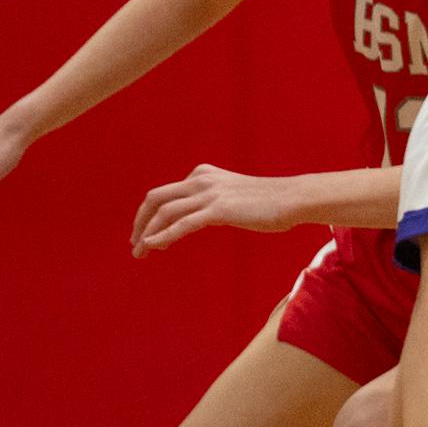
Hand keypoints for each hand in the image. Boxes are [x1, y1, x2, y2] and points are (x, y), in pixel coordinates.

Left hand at [131, 165, 300, 255]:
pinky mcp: (219, 210)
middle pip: (156, 198)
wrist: (293, 199)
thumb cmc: (270, 202)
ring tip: (140, 252)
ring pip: (165, 212)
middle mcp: (201, 180)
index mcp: (203, 174)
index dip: (152, 214)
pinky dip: (163, 236)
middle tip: (134, 242)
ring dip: (147, 233)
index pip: (167, 193)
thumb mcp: (235, 195)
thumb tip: (204, 216)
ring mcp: (209, 194)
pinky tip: (152, 246)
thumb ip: (215, 201)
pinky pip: (182, 224)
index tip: (148, 234)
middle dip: (140, 221)